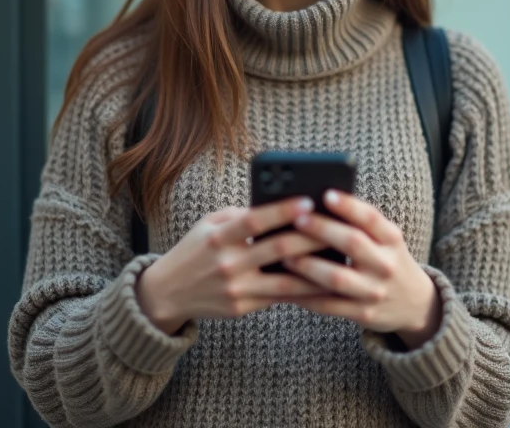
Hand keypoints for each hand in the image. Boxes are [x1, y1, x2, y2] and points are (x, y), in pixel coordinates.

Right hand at [135, 197, 330, 335]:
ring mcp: (236, 289)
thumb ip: (240, 217)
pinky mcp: (242, 308)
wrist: (168, 292)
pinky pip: (279, 298)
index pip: (255, 220)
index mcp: (218, 236)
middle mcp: (228, 263)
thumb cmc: (195, 250)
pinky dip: (303, 290)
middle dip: (311, 238)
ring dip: (316, 270)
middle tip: (338, 228)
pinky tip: (324, 283)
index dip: (283, 210)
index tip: (309, 201)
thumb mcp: (209, 224)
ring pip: (286, 281)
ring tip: (341, 260)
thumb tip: (280, 208)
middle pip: (278, 249)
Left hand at [282, 190, 441, 349]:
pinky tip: (286, 285)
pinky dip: (304, 295)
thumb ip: (359, 224)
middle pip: (352, 243)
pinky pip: (328, 304)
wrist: (415, 303)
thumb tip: (315, 204)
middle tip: (296, 219)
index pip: (370, 218)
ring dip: (308, 266)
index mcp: (392, 239)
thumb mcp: (385, 240)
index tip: (326, 194)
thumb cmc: (387, 260)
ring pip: (336, 278)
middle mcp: (386, 264)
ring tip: (285, 255)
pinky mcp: (363, 314)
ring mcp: (375, 291)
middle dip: (322, 230)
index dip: (348, 205)